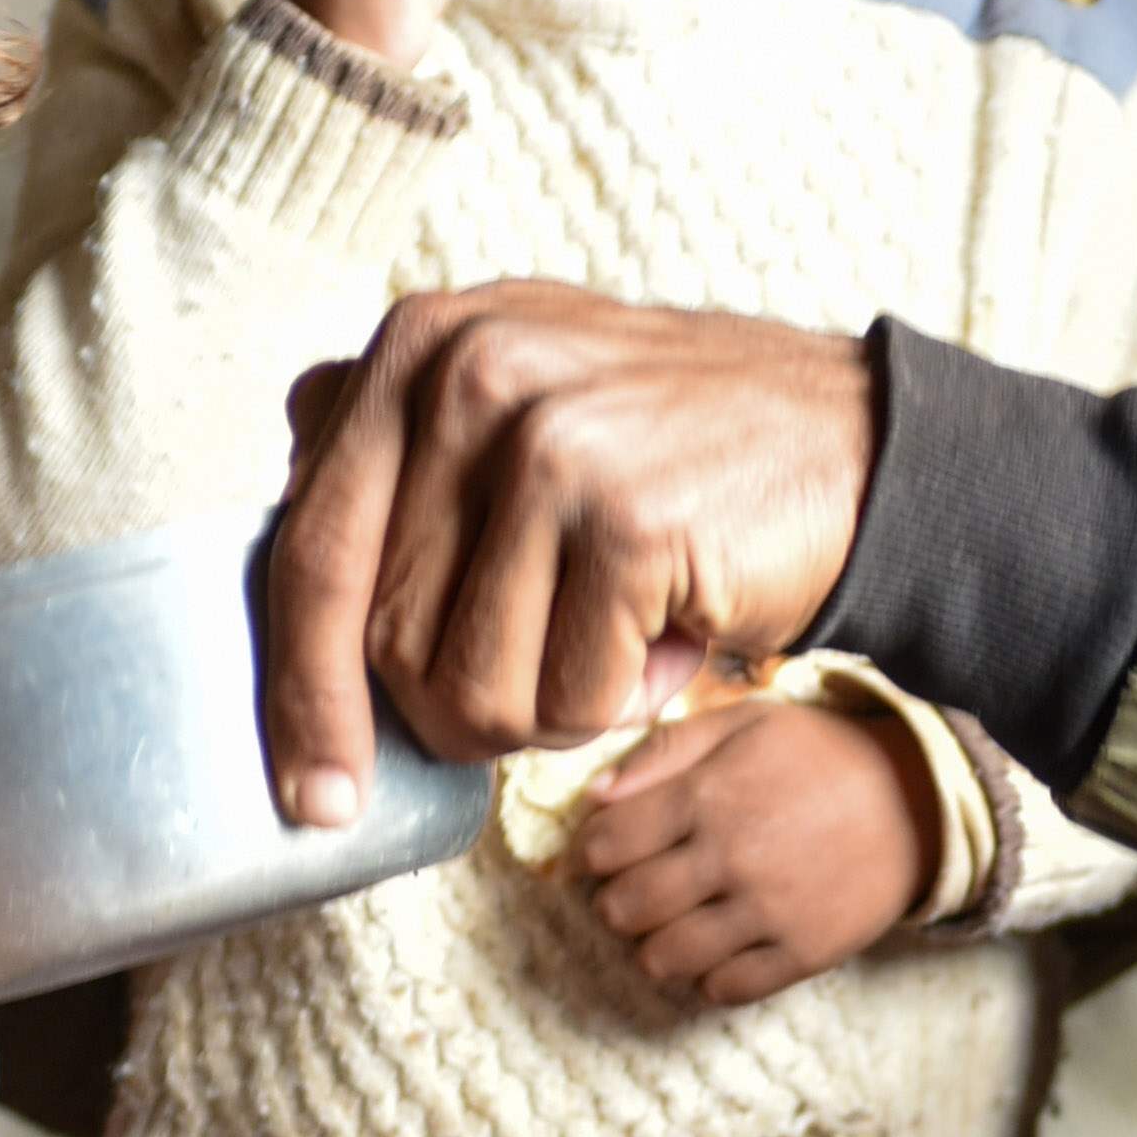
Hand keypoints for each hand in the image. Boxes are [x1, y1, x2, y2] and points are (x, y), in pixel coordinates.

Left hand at [264, 285, 876, 820]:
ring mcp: (549, 441)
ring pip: (469, 690)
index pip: (311, 554)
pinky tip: (670, 635)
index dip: (302, 694)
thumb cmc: (670, 457)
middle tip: (555, 668)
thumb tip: (274, 542)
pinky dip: (620, 704)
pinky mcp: (627, 519)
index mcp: (419, 342)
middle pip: (383, 642)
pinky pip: (568, 700)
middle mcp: (468, 372)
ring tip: (616, 636)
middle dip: (461, 706)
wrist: (862, 450)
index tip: (312, 793)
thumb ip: (395, 444)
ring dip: (546, 710)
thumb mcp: (520, 399)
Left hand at [576, 698, 942, 1005]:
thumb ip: (664, 750)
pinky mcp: (803, 952)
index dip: (593, 853)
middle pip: (625, 909)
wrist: (919, 802)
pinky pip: (724, 989)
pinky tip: (717, 950)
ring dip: (653, 948)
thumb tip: (593, 797)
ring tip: (669, 929)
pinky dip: (706, 978)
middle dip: (614, 904)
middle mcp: (732, 856)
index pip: (606, 845)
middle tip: (632, 894)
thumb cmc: (821, 756)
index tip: (609, 852)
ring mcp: (768, 911)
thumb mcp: (745, 723)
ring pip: (665, 959)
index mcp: (709, 794)